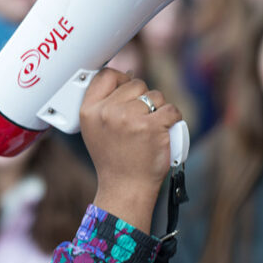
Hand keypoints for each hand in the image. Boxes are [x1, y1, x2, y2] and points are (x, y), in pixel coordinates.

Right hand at [79, 68, 182, 231]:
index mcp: (89, 111)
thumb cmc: (113, 159)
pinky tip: (165, 129)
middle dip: (142, 97)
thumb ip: (104, 103)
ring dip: (158, 108)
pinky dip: (173, 118)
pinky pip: (171, 109)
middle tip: (139, 120)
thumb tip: (128, 75)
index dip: (120, 79)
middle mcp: (107, 112)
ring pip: (155, 95)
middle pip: (135, 83)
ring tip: (150, 128)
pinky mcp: (152, 127)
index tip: (126, 89)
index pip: (107, 75)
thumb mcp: (95, 129)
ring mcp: (130, 119)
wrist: (125, 188)